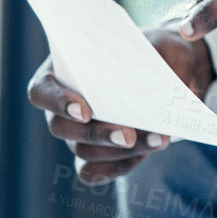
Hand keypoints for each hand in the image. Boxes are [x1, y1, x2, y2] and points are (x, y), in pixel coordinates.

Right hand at [27, 27, 211, 184]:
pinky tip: (147, 153)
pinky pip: (95, 171)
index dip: (56, 102)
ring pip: (83, 151)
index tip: (85, 109)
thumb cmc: (159, 52)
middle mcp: (63, 106)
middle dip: (97, 134)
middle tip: (129, 134)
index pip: (41, 91)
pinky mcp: (95, 155)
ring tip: (160, 139)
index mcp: (64, 70)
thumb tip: (154, 86)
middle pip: (61, 128)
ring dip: (120, 151)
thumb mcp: (162, 45)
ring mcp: (76, 134)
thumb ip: (154, 58)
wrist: (176, 71)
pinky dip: (120, 166)